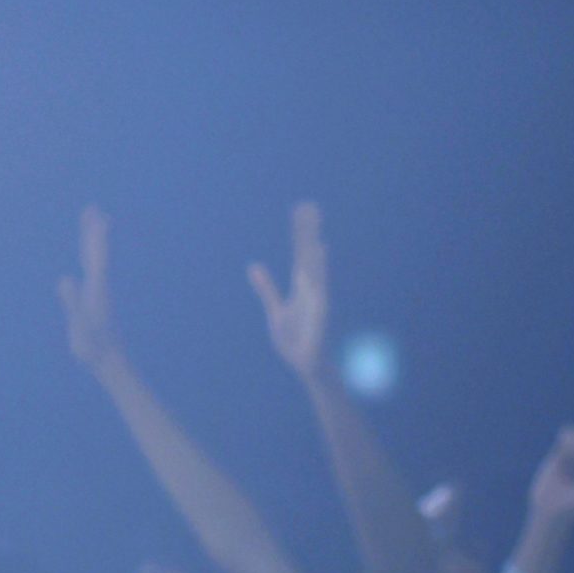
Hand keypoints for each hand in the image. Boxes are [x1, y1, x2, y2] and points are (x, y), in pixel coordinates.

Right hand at [56, 204, 124, 371]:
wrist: (110, 362)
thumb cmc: (93, 346)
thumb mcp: (79, 323)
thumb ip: (72, 300)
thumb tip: (66, 277)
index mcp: (97, 288)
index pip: (96, 257)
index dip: (96, 237)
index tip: (99, 217)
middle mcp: (100, 287)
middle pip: (97, 253)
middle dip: (95, 231)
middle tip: (95, 209)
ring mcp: (99, 292)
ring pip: (96, 262)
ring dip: (94, 242)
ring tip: (94, 224)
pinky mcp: (96, 300)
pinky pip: (93, 272)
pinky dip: (91, 259)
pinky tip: (90, 258)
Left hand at [247, 201, 328, 379]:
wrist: (307, 366)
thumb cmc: (295, 342)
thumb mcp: (276, 311)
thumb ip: (267, 289)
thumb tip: (255, 266)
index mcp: (301, 287)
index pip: (301, 254)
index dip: (301, 233)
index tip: (303, 212)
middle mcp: (311, 288)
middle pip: (308, 253)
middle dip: (308, 231)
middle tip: (309, 206)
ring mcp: (316, 297)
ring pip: (313, 264)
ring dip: (313, 245)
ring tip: (313, 225)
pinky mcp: (319, 309)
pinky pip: (318, 282)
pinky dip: (319, 267)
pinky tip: (319, 252)